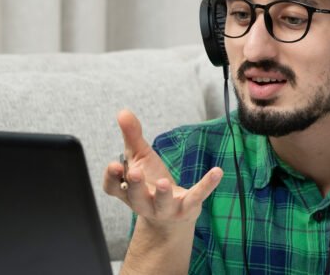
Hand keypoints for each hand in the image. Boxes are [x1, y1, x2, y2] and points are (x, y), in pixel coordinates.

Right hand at [101, 109, 223, 236]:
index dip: (112, 177)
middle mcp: (143, 203)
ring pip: (162, 204)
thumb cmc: (150, 182)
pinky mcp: (187, 208)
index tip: (115, 165)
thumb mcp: (141, 158)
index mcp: (127, 191)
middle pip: (136, 196)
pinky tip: (217, 171)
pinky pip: (196, 197)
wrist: (170, 216)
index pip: (113, 187)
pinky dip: (207, 184)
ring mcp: (165, 209)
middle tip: (136, 173)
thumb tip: (122, 112)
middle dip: (135, 185)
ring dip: (162, 194)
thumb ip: (132, 136)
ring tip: (164, 181)